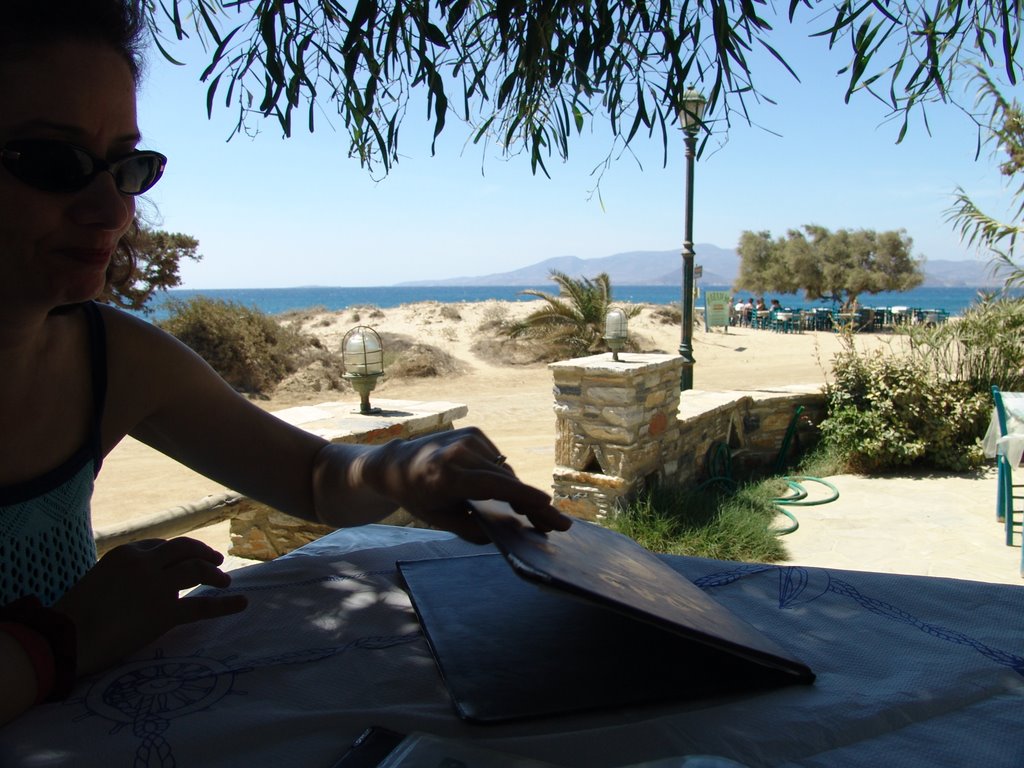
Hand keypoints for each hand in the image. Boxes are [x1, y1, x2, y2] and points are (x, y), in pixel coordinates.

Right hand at [54, 538, 247, 676]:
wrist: (64, 639)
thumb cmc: (73, 616)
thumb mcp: (97, 580)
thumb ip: (122, 575)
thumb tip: (139, 583)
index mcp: (126, 553)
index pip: (160, 546)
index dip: (176, 553)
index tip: (185, 559)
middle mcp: (145, 564)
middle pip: (185, 549)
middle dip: (203, 553)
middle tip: (216, 562)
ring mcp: (157, 587)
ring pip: (197, 569)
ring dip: (215, 574)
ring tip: (225, 581)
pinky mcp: (164, 613)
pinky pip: (201, 607)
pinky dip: (225, 604)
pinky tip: (241, 603)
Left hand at [365, 427, 572, 542]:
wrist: (396, 464)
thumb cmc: (417, 497)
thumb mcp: (440, 521)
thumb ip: (474, 530)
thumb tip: (511, 529)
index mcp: (446, 476)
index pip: (492, 486)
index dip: (523, 498)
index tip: (548, 508)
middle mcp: (458, 453)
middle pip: (507, 481)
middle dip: (534, 505)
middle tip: (559, 525)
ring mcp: (467, 439)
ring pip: (505, 472)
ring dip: (517, 493)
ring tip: (535, 516)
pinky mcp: (474, 433)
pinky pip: (499, 462)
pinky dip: (502, 477)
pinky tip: (497, 491)